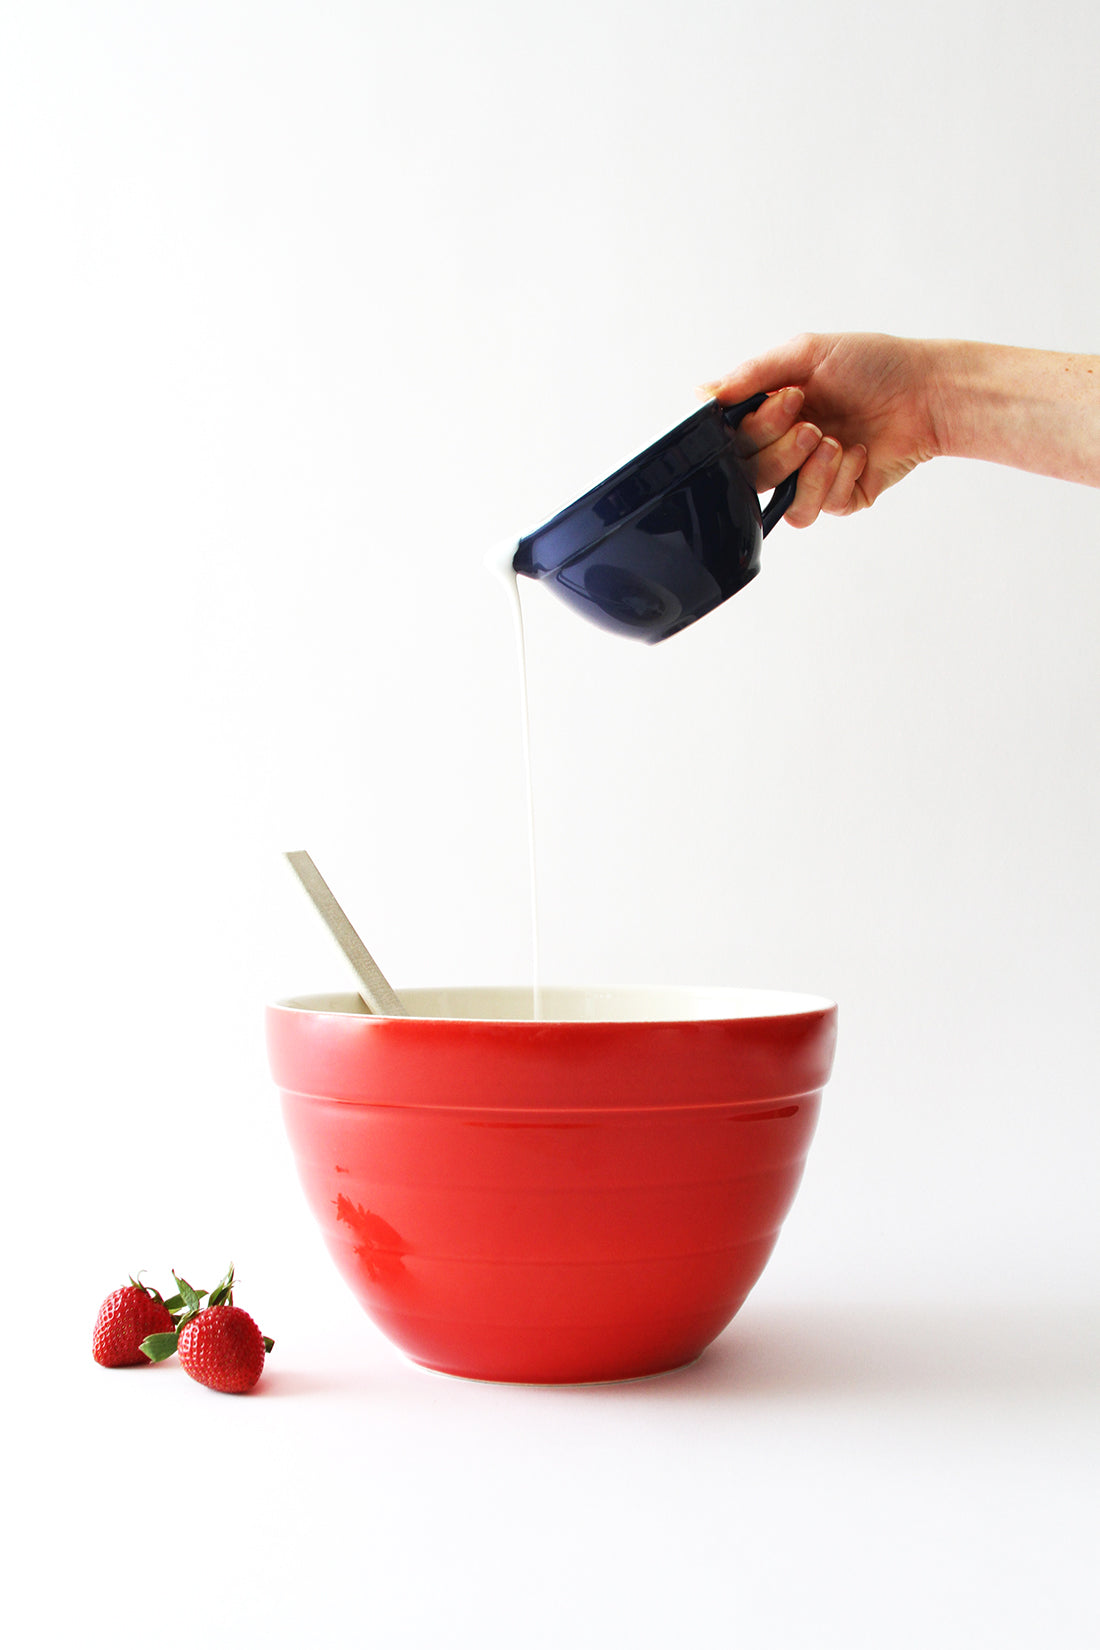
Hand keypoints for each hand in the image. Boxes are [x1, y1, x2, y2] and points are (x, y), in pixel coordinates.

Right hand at [703, 333, 944, 526]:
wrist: (927, 391)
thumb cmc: (873, 365)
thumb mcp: (805, 354)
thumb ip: (751, 375)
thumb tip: (702, 393)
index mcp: (771, 415)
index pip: (735, 440)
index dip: (755, 428)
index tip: (789, 399)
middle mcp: (786, 449)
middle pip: (752, 473)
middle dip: (780, 448)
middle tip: (811, 422)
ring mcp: (812, 477)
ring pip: (782, 500)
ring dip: (805, 470)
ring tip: (835, 441)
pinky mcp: (840, 498)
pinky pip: (818, 507)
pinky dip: (837, 477)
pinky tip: (860, 451)